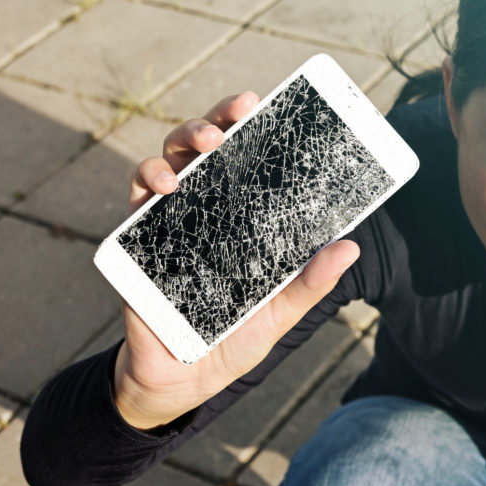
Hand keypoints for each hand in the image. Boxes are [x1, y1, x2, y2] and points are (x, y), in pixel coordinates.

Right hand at [115, 92, 359, 429]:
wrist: (179, 382)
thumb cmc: (231, 339)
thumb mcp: (279, 313)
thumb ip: (309, 283)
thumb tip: (349, 247)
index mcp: (239, 219)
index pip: (246, 162)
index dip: (254, 128)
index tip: (268, 103)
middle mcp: (203, 211)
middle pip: (204, 149)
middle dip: (218, 119)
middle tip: (238, 113)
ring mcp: (168, 223)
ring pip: (169, 161)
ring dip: (183, 140)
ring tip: (206, 144)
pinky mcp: (136, 243)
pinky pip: (136, 201)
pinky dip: (147, 184)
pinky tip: (165, 187)